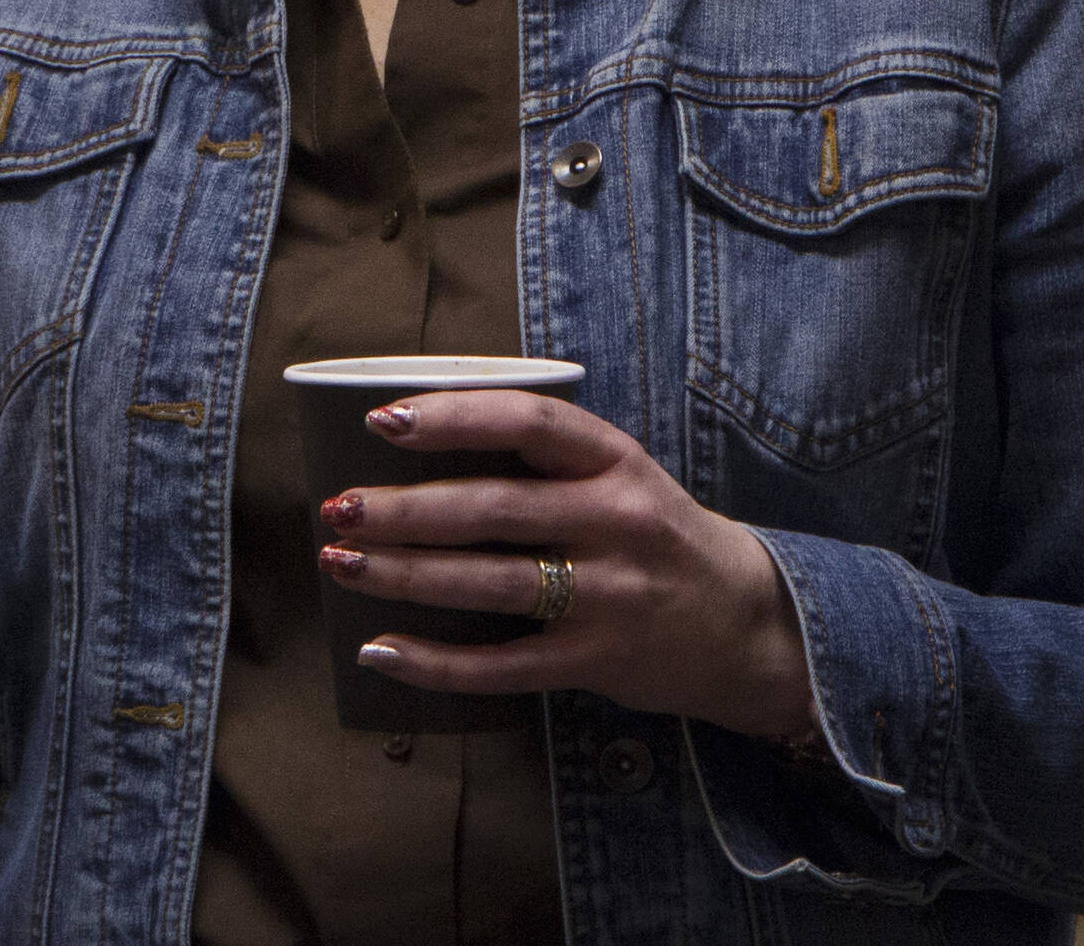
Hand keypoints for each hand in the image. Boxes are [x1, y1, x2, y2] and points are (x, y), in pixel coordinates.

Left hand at [315, 391, 812, 738]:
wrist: (744, 623)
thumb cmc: (655, 532)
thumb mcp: (620, 473)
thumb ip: (545, 457)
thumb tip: (422, 437)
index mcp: (616, 460)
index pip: (528, 422)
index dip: (454, 417)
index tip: (384, 420)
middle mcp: (614, 521)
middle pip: (493, 508)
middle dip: (406, 509)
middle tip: (339, 505)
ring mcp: (607, 596)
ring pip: (488, 584)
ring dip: (404, 574)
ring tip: (342, 562)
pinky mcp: (594, 661)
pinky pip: (500, 667)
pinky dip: (434, 663)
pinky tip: (380, 650)